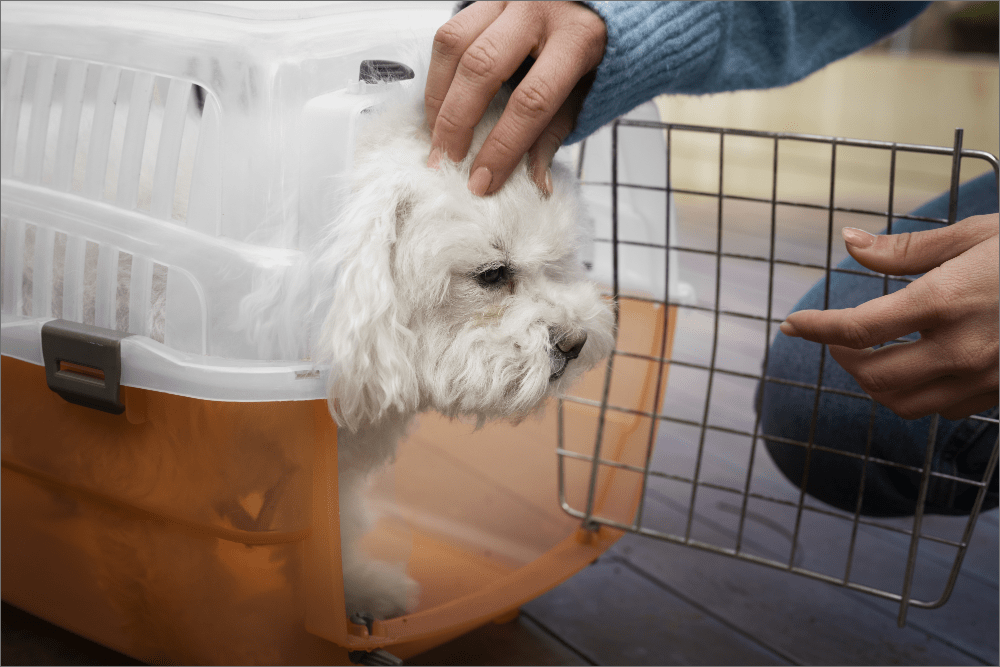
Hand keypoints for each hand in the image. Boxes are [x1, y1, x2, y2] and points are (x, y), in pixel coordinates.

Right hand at [425, 1, 605, 195]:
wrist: (590, 3)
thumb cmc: (586, 48)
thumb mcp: (582, 91)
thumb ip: (553, 133)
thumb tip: (534, 183)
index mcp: (576, 38)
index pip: (532, 100)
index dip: (503, 146)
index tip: (482, 181)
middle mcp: (538, 10)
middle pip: (482, 68)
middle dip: (457, 123)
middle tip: (446, 161)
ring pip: (455, 44)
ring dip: (438, 99)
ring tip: (436, 136)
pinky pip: (448, 34)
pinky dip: (438, 76)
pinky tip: (440, 106)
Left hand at [780, 214, 998, 420]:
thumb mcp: (971, 237)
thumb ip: (904, 251)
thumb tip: (848, 242)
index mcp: (946, 302)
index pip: (856, 329)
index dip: (815, 328)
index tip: (791, 323)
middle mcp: (961, 348)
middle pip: (872, 375)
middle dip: (840, 358)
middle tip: (833, 338)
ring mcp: (983, 378)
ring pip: (900, 403)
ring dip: (871, 382)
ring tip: (866, 355)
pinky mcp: (998, 393)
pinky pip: (938, 409)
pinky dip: (911, 394)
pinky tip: (913, 367)